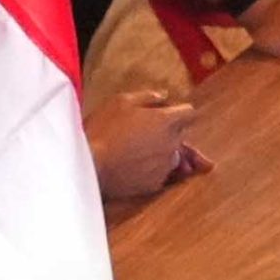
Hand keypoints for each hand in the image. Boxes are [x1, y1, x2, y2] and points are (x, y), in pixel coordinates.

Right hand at [85, 91, 210, 200]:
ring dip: (164, 152)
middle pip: (182, 134)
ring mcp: (165, 166)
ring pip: (174, 156)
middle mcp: (172, 143)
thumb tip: (163, 96)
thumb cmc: (104, 129)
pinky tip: (136, 166)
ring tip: (140, 150)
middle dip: (171, 131)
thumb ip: (147, 96)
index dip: (180, 111)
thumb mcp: (121, 102)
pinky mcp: (156, 184)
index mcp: (167, 121)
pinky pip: (162, 174)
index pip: (189, 112)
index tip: (171, 113)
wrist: (90, 165)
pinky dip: (153, 170)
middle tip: (149, 132)